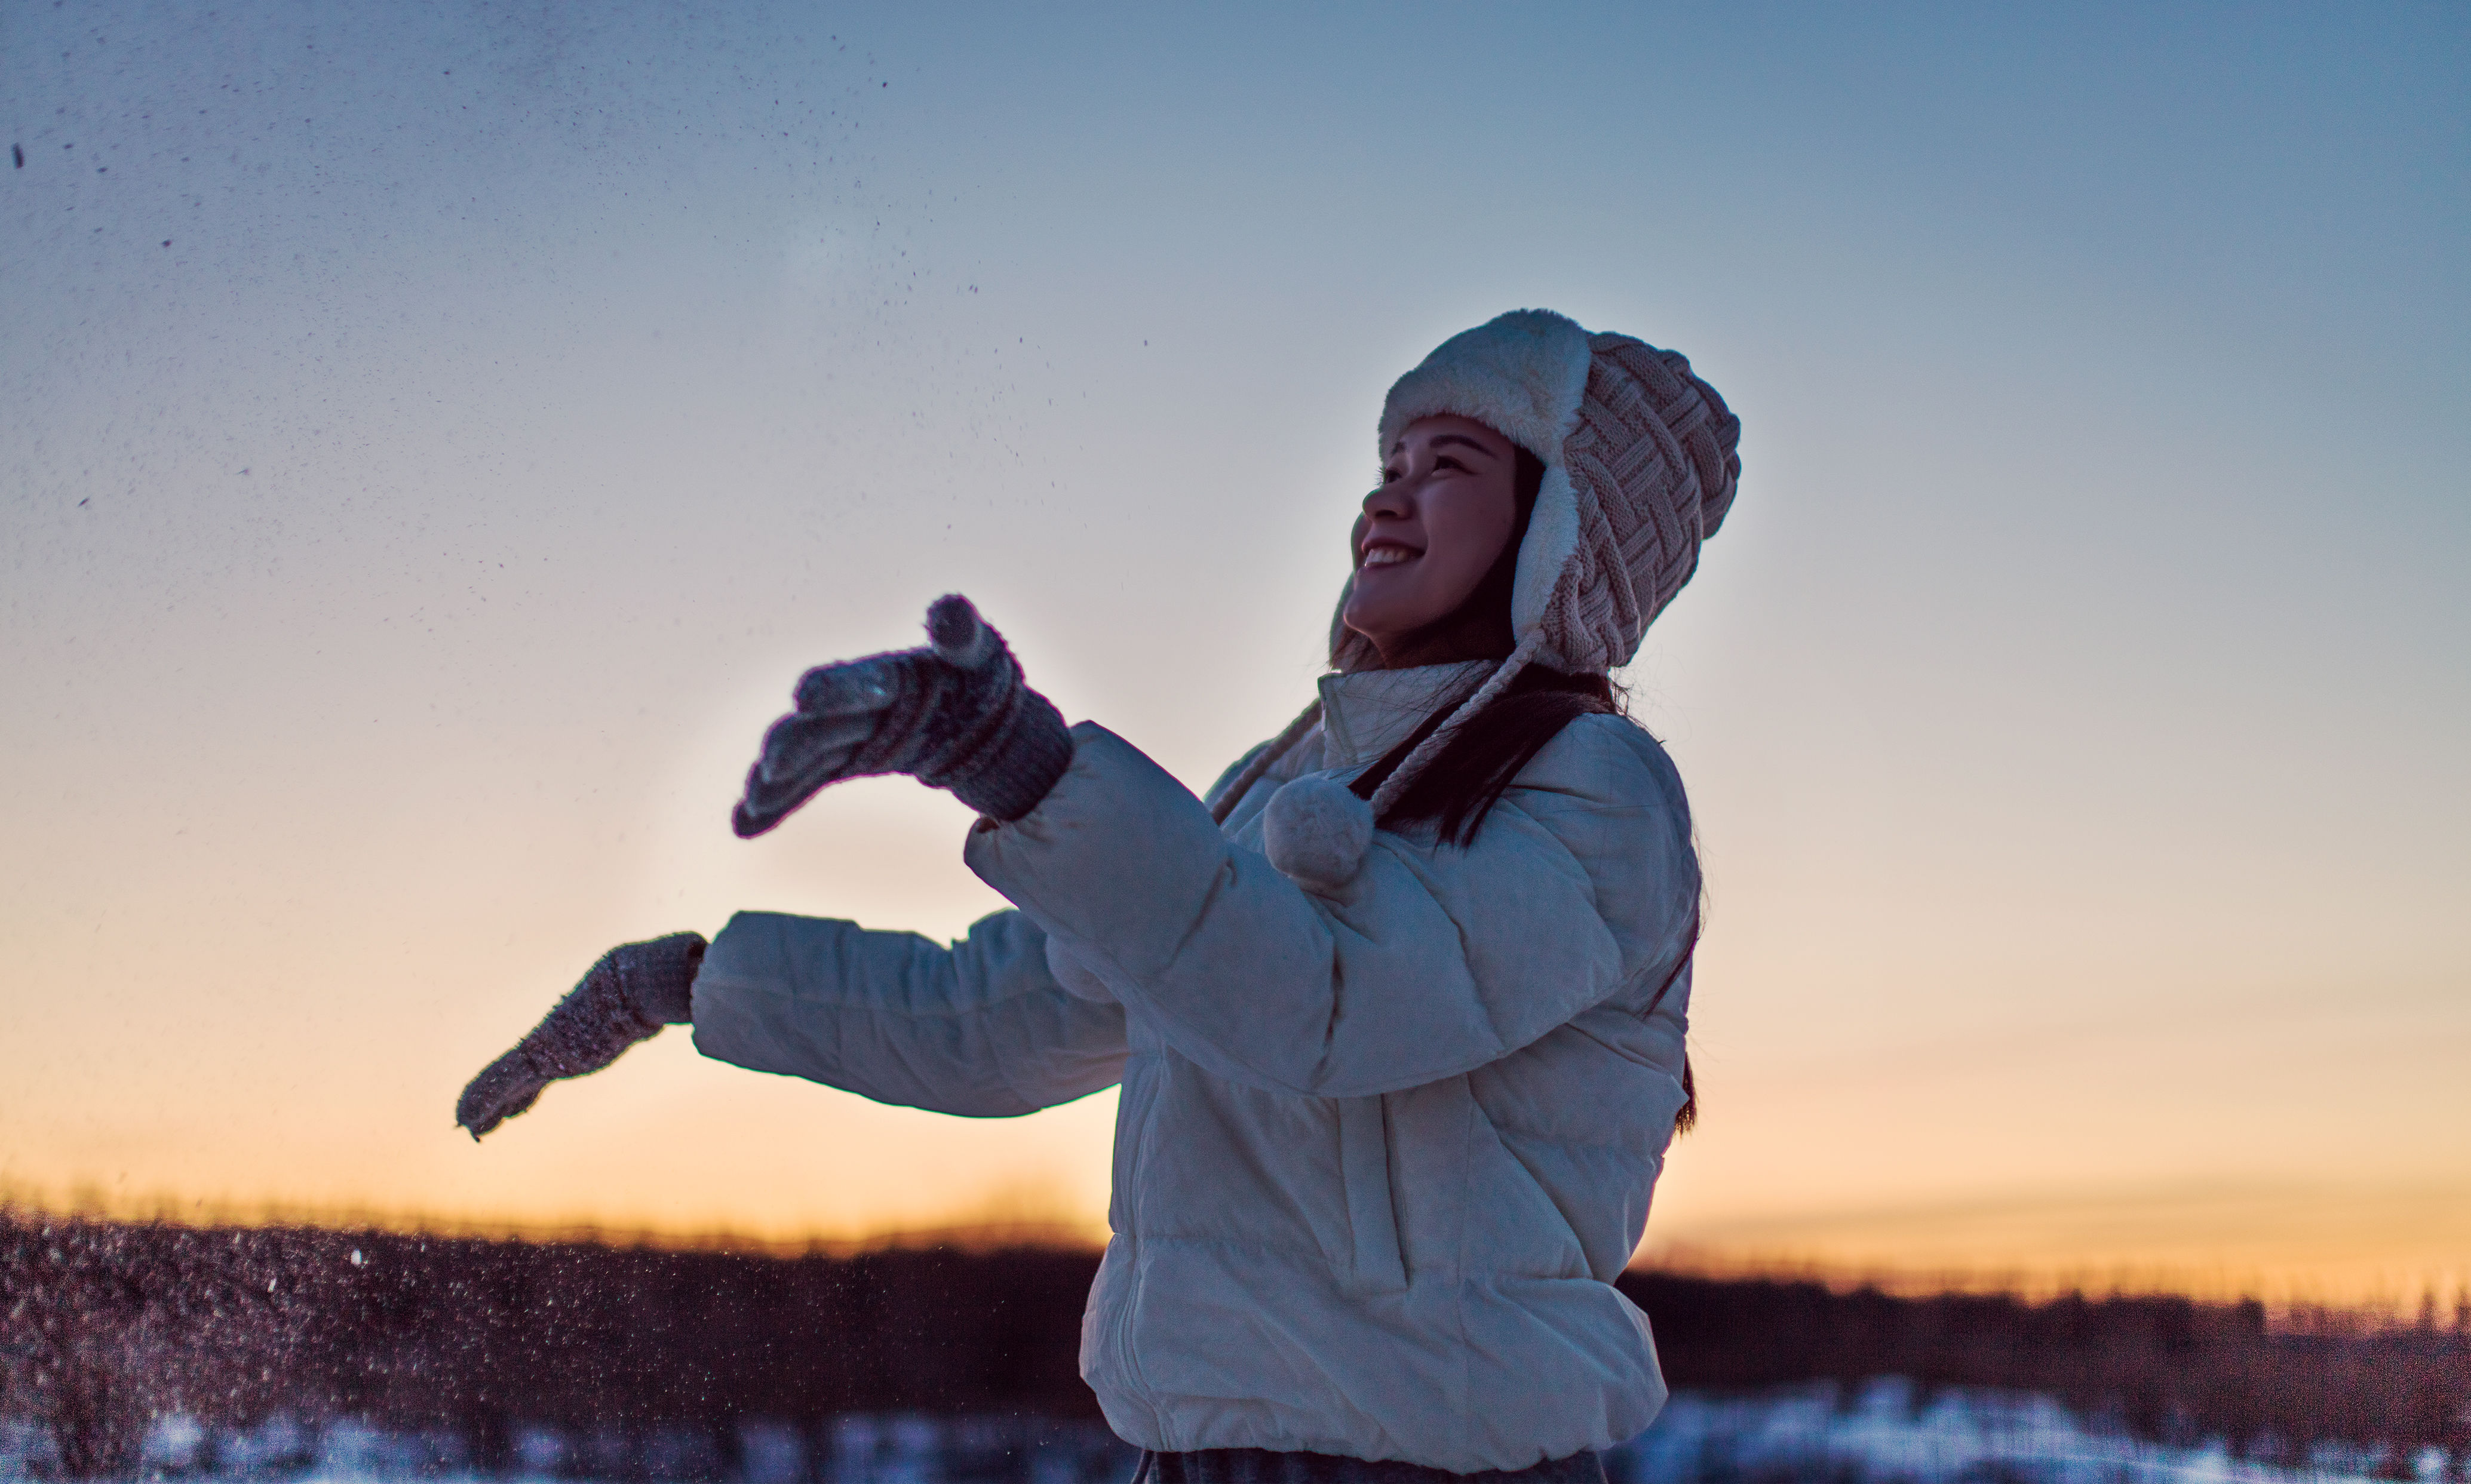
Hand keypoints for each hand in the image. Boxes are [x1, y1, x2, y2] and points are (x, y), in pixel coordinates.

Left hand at [456, 932, 704, 1140]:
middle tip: (481, 1117)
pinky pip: (506, 1082)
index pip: (551, 1058)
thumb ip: (682, 992)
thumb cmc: (659, 984)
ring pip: (509, 1082)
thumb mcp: (666, 997)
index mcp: (581, 1031)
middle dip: (503, 1096)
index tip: (523, 1100)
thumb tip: (711, 975)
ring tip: (468, 1125)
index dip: (533, 1082)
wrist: (644, 979)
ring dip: (488, 1105)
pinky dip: (484, 1100)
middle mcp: (561, 1039)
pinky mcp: (544, 1055)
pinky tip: (466, 1120)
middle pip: (526, 1072)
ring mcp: (551, 1048)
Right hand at [732, 594, 1070, 837]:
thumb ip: (962, 633)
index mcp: (887, 675)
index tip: (806, 696)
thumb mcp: (979, 653)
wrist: (976, 713)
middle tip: (772, 766)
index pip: (856, 681)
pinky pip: (809, 784)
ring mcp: (848, 735)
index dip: (836, 689)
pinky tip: (743, 826)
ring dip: (775, 781)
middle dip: (794, 743)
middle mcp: (857, 704)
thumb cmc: (978, 676)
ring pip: (805, 760)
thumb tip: (949, 608)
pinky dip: (777, 806)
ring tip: (753, 804)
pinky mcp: (846, 762)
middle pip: (818, 726)